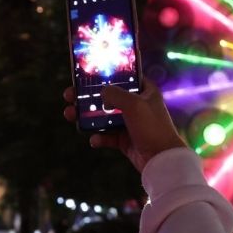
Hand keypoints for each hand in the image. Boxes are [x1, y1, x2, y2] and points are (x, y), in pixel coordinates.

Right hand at [62, 80, 186, 172]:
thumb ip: (115, 94)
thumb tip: (101, 93)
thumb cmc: (152, 128)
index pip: (125, 76)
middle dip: (87, 96)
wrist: (162, 160)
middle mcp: (137, 105)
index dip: (108, 72)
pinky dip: (98, 137)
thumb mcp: (134, 104)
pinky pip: (107, 136)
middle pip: (107, 96)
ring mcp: (130, 123)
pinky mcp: (125, 139)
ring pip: (103, 116)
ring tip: (70, 115)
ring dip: (86, 116)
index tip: (89, 71)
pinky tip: (94, 140)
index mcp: (144, 91)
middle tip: (70, 94)